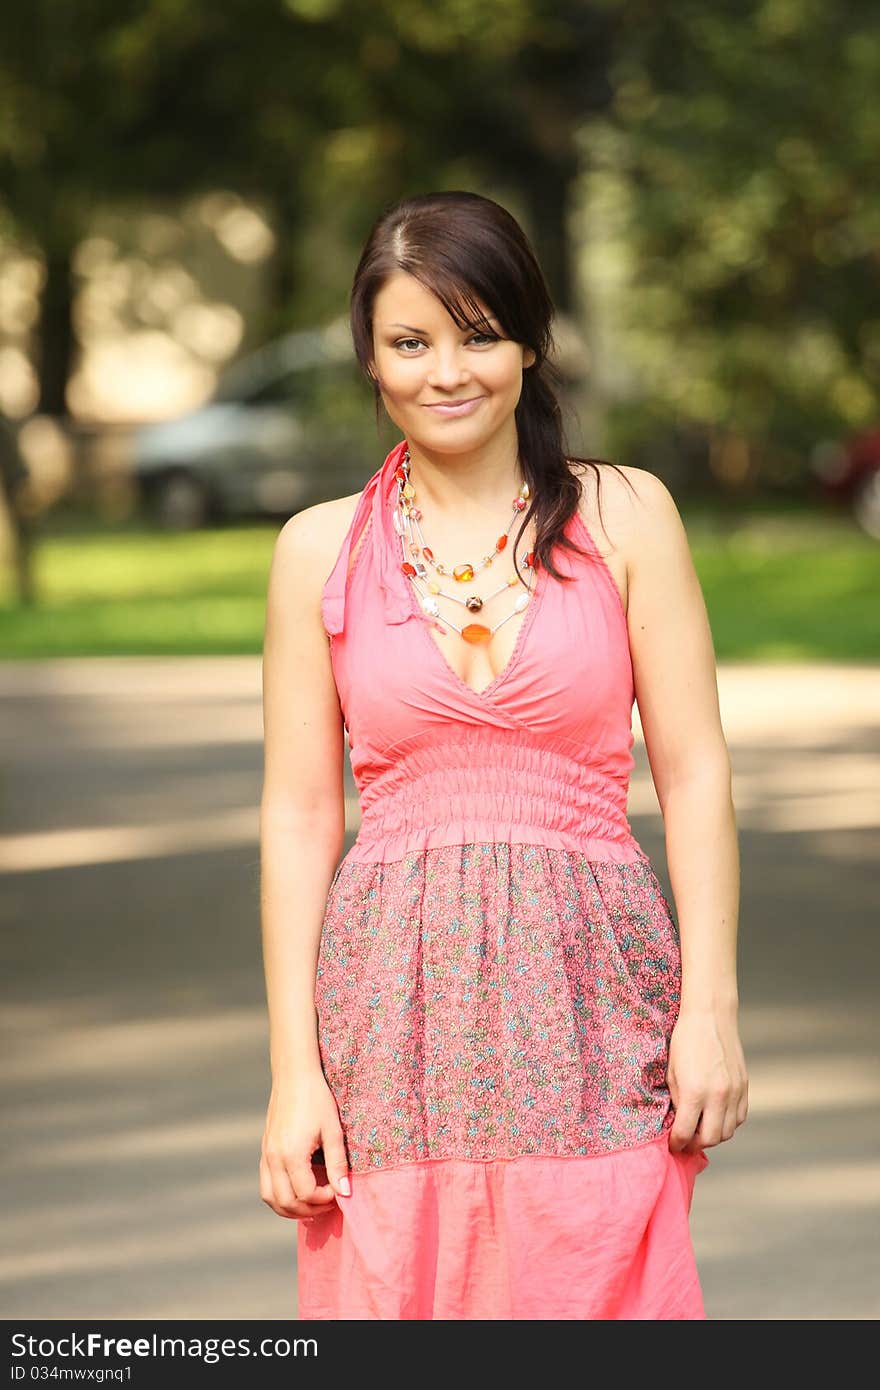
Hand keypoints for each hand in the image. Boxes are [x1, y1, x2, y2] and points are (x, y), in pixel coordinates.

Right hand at [260, 1072, 350, 1220]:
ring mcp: (266, 1155)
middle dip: (309, 1210)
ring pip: (271, 1198)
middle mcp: (274, 1158)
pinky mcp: (265, 1150)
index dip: (325, 1199)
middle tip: (329, 1202)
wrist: (293, 1075)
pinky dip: (280, 1196)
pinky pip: (266, 1185)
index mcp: (291, 1154)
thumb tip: (345, 1193)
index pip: (306, 1194)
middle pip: (286, 1203)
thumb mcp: (333, 1130)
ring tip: (313, 1203)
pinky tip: (299, 1190)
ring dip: (291, 1209)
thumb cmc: (317, 1099)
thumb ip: (338, 1164)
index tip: (339, 1191)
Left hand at [667, 1005, 748, 1154]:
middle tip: (687, 1140)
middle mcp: (718, 1096)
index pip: (686, 1133)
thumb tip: (680, 1122)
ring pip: (728, 1132)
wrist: (711, 1017)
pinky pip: (739, 1118)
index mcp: (694, 1092)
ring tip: (701, 1128)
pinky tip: (717, 1116)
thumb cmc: (685, 1041)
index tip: (673, 1145)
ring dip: (714, 1135)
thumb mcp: (671, 1071)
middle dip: (696, 1144)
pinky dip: (728, 1123)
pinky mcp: (744, 1087)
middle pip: (711, 1139)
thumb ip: (677, 1101)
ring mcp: (735, 1092)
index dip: (677, 1144)